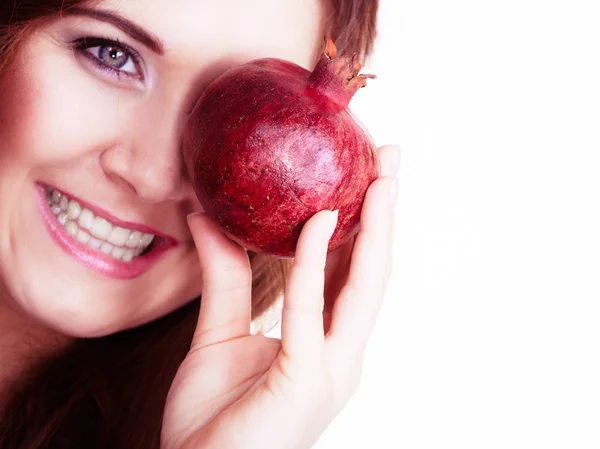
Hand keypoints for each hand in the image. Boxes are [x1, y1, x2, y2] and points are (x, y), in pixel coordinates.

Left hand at [161, 145, 399, 448]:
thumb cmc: (213, 419)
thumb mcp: (218, 333)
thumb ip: (224, 277)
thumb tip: (207, 215)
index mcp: (325, 344)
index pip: (355, 274)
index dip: (366, 224)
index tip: (369, 175)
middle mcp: (340, 354)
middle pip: (374, 274)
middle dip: (386, 215)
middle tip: (392, 159)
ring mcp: (330, 370)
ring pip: (364, 290)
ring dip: (375, 230)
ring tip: (381, 178)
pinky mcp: (305, 382)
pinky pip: (313, 314)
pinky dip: (318, 265)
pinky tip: (319, 222)